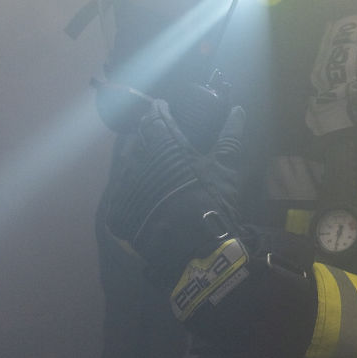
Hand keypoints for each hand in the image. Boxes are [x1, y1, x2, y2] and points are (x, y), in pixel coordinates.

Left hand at [105, 99, 246, 281]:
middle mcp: (140, 161)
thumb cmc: (213, 203)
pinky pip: (119, 195)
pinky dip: (129, 194)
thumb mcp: (225, 168)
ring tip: (151, 173)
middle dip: (147, 139)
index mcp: (165, 146)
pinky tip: (143, 199)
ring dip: (137, 166)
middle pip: (137, 140)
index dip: (158, 110)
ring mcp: (126, 187)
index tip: (163, 108)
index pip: (154, 116)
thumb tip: (238, 109)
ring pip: (126, 167)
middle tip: (160, 144)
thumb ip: (229, 136)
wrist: (197, 250)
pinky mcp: (119, 212)